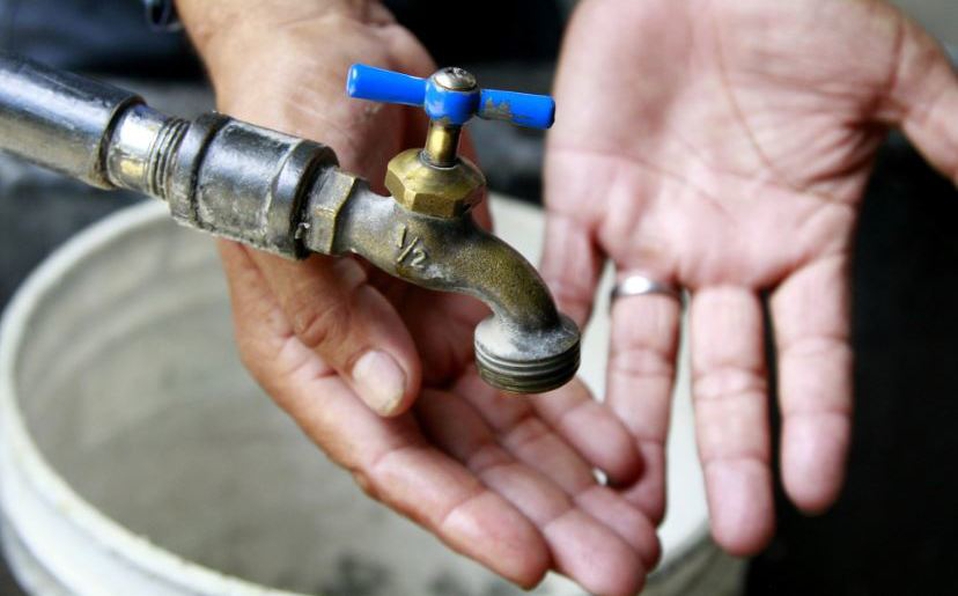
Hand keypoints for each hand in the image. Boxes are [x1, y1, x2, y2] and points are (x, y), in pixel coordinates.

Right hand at [179, 3, 659, 592]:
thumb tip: (392, 398)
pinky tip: (622, 445)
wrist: (329, 52)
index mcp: (315, 358)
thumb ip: (333, 315)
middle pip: (464, 464)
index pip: (390, 460)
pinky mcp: (470, 301)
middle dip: (540, 517)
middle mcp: (375, 360)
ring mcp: (426, 334)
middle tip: (612, 566)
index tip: (527, 558)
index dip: (461, 516)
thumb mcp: (292, 219)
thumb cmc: (285, 127)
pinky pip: (529, 367)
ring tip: (634, 524)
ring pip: (507, 430)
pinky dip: (576, 408)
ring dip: (571, 479)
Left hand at [543, 0, 957, 554]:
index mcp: (798, 236)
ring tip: (628, 486)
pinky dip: (554, 331)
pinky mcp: (583, 198)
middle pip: (723, 372)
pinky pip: (564, 278)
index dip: (815, 420)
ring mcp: (649, 232)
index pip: (813, 352)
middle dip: (725, 449)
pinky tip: (552, 389)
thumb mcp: (888, 75)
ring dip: (633, 416)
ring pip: (639, 345)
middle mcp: (721, 251)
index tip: (814, 487)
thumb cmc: (790, 6)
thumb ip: (949, 138)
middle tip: (728, 525)